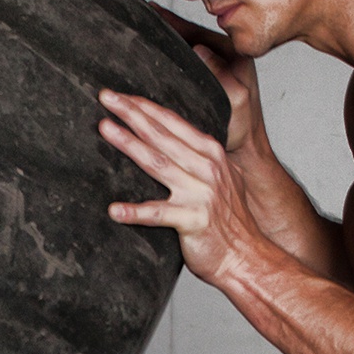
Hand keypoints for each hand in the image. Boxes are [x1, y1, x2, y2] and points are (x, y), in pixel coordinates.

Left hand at [99, 87, 249, 287]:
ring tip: (105, 129)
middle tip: (107, 97)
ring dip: (129, 145)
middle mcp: (207, 168)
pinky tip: (114, 210)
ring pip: (158, 163)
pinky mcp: (194, 221)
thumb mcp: (225, 178)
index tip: (120, 95)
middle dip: (133, 114)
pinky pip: (159, 214)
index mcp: (211, 153)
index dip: (145, 107)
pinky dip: (136, 212)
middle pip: (162, 135)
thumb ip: (203, 158)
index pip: (173, 122)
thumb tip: (180, 142)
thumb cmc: (230, 222)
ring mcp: (201, 194)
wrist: (248, 257)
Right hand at [156, 9, 264, 160]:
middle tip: (142, 16)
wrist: (243, 152)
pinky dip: (169, 60)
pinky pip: (184, 65)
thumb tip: (201, 50)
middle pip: (188, 36)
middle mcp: (224, 58)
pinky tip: (153, 59)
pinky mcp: (206, 83)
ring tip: (143, 33)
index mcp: (233, 56)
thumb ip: (222, 74)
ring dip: (166, 43)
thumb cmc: (243, 130)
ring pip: (184, 49)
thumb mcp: (236, 99)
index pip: (197, 32)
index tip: (152, 10)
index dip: (173, 22)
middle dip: (166, 28)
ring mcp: (214, 69)